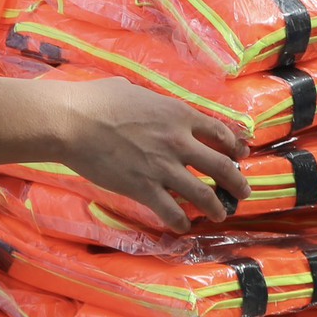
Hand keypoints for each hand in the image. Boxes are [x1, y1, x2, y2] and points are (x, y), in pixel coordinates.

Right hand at [53, 77, 249, 232]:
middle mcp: (178, 141)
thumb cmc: (98, 100)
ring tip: (221, 213)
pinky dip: (181, 220)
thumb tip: (153, 105)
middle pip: (219, 165)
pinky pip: (171, 211)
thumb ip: (154, 103)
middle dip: (236, 181)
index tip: (241, 154)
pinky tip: (183, 225)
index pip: (219, 132)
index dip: (234, 146)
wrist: (73, 121)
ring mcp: (163, 167)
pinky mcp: (144, 188)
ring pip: (202, 193)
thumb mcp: (136, 91)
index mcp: (179, 114)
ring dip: (216, 206)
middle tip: (244, 191)